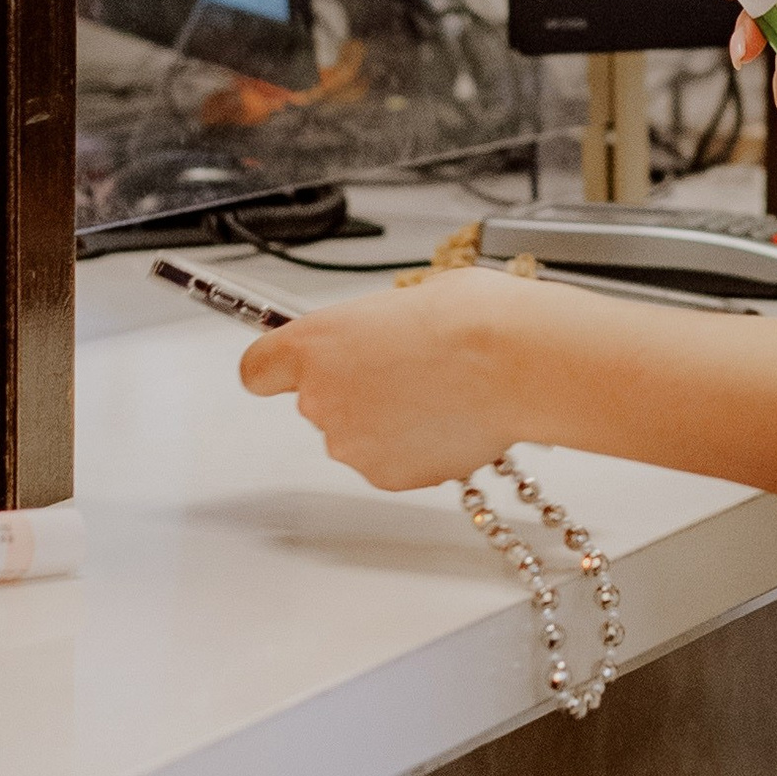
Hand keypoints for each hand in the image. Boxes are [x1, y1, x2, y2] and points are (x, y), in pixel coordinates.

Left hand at [239, 270, 514, 489]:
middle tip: (407, 368)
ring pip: (357, 434)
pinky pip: (390, 461)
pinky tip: (450, 421)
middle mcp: (320, 399)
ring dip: (386, 421)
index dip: (280, 369)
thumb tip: (378, 341)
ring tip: (440, 394)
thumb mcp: (406, 299)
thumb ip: (369, 330)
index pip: (257, 370)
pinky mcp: (388, 476)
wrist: (518, 362)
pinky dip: (414, 448)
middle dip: (355, 389)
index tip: (295, 366)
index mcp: (314, 345)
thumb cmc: (473, 318)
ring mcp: (352, 444)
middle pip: (318, 402)